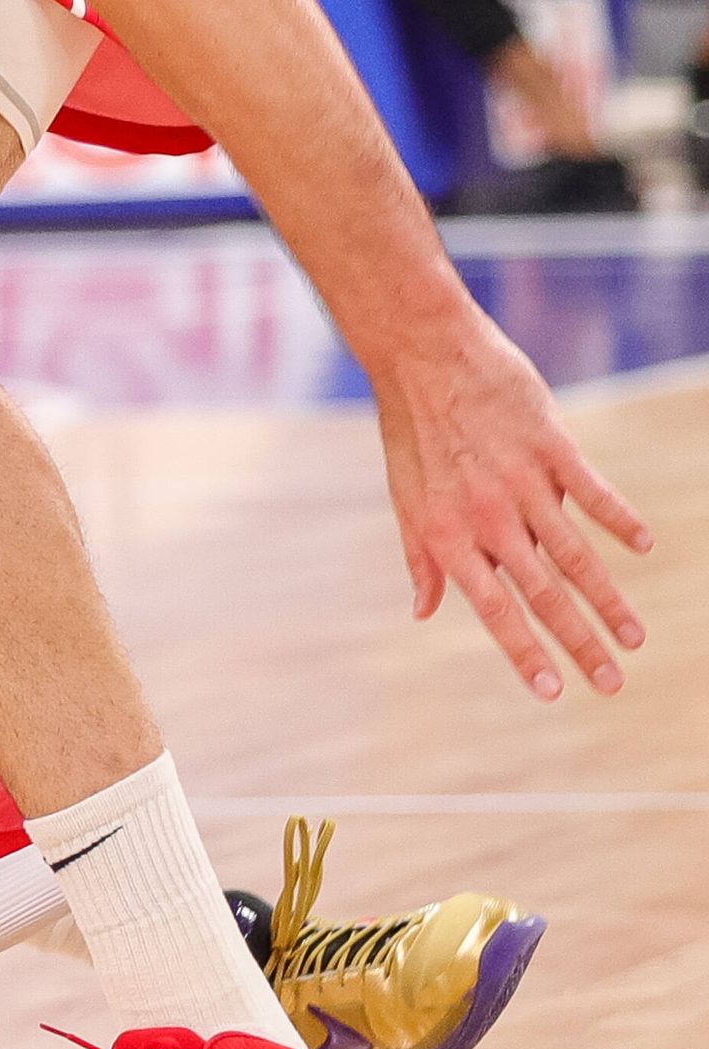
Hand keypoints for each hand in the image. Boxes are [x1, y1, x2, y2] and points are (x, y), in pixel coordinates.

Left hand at [371, 315, 650, 699]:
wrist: (422, 356)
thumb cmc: (412, 433)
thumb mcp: (405, 499)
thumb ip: (423, 558)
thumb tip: (425, 611)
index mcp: (448, 536)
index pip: (493, 609)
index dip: (523, 652)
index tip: (552, 692)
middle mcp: (487, 518)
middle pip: (543, 593)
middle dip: (579, 643)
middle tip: (612, 683)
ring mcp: (522, 483)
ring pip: (575, 553)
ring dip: (608, 599)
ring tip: (634, 637)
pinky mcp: (551, 447)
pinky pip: (593, 492)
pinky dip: (619, 520)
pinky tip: (644, 547)